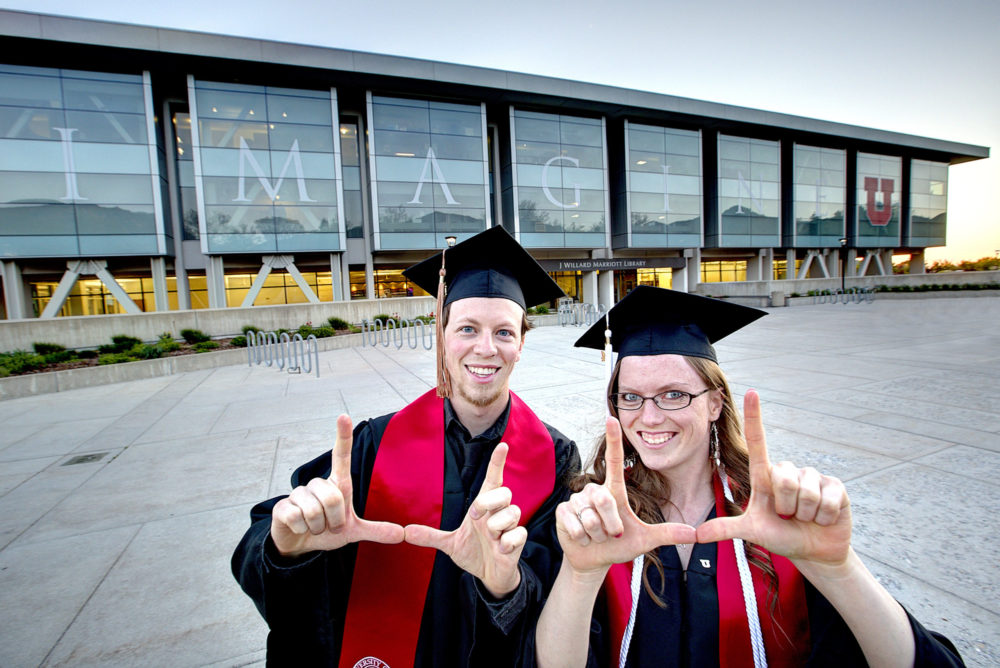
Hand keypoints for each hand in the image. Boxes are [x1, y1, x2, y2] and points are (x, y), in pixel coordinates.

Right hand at [270, 414, 404, 557]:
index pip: (341, 457)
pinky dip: (302, 529)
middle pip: (333, 498)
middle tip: (330, 526)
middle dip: (334, 520)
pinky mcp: (282, 507)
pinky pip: (297, 518)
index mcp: (336, 485)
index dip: (343, 437)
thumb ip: (376, 531)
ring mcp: (298, 494)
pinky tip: (299, 528)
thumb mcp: (353, 531)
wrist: (299, 545)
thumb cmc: (326, 531)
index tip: (344, 416)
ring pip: (314, 511)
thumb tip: (402, 534)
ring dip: (318, 527)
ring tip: (315, 528)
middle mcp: (317, 484)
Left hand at [404, 443, 525, 597]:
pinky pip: (518, 534)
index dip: (497, 463)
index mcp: (484, 507)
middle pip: (504, 492)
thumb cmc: (474, 552)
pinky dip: (508, 541)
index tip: (502, 445)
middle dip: (489, 501)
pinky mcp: (518, 542)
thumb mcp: (449, 543)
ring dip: (497, 524)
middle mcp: (499, 513)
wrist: (489, 575)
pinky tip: (500, 548)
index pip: (493, 479)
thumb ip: (430, 536)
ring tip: (490, 536)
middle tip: (475, 514)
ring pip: (513, 512)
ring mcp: (510, 527)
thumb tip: (405, 532)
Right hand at [556, 417, 696, 577]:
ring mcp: (577, 500)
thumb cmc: (619, 545)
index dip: (614, 440)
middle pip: (605, 501)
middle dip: (611, 526)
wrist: (593, 559)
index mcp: (614, 490)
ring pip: (590, 518)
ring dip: (596, 535)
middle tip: (611, 534)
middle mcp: (595, 490)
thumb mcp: (645, 540)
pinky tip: (581, 538)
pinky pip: (575, 525)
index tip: (612, 417)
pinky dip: (582, 537)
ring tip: (595, 536)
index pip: (615, 461)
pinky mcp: (562, 512)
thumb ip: (667, 534)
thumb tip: (695, 532)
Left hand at [696, 390, 851, 568]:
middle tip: (789, 516)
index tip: (751, 392)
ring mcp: (813, 477)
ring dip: (805, 514)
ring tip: (805, 517)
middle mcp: (789, 471)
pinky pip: (827, 500)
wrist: (814, 551)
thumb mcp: (752, 531)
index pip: (758, 442)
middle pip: (783, 480)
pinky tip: (823, 518)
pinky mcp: (836, 487)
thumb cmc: (781, 536)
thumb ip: (726, 529)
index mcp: (766, 476)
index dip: (755, 417)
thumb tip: (696, 534)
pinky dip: (824, 516)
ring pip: (806, 492)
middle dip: (786, 507)